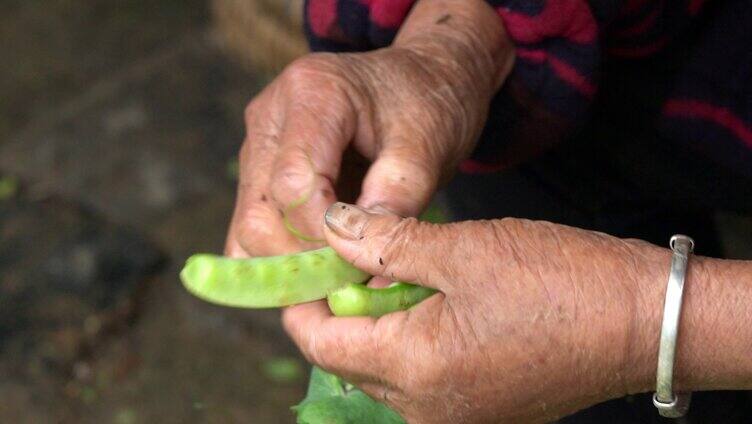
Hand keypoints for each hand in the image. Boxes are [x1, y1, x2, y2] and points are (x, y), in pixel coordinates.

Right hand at [224, 0, 513, 257]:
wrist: (422, 81)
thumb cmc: (429, 103)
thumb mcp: (430, 143)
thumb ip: (398, 196)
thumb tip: (366, 258)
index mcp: (312, 93)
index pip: (294, 184)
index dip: (325, 237)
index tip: (367, 262)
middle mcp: (270, 117)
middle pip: (260, 214)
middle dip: (306, 261)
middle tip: (356, 285)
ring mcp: (258, 145)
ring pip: (248, 230)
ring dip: (293, 267)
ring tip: (346, 278)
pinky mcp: (260, 172)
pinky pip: (254, 230)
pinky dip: (286, 260)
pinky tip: (327, 269)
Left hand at [283, 202, 675, 422]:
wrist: (645, 320)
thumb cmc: (559, 280)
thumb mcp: (462, 249)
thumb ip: (384, 243)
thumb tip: (330, 226)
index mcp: (415, 373)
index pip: (321, 343)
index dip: (301, 299)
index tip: (300, 258)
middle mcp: (427, 411)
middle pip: (350, 357)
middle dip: (339, 306)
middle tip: (348, 252)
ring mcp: (457, 416)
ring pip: (385, 367)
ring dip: (377, 320)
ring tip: (393, 267)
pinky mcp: (482, 409)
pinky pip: (421, 376)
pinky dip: (410, 337)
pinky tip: (430, 296)